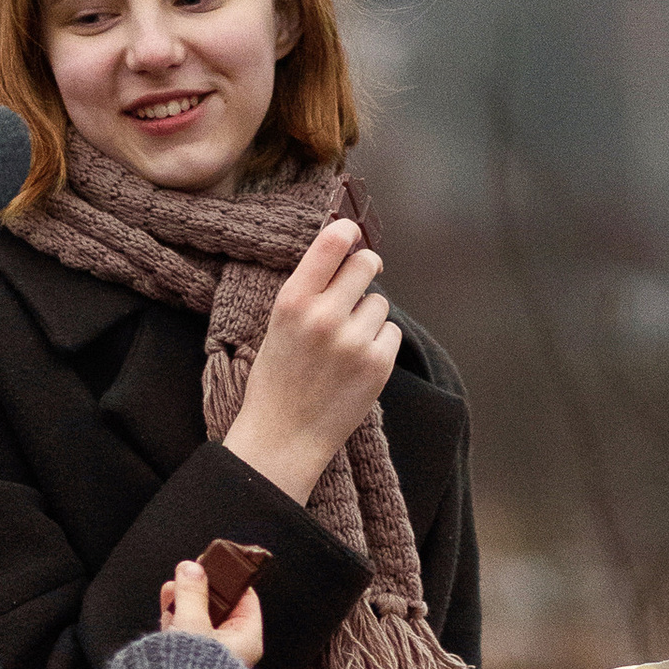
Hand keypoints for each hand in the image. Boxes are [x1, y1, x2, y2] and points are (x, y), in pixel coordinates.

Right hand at [160, 553, 265, 668]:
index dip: (230, 580)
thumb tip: (192, 569)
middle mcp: (233, 651)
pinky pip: (188, 636)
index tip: (214, 565)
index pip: (246, 600)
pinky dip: (179, 620)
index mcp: (246, 640)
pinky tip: (168, 605)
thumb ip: (191, 593)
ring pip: (202, 621)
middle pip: (221, 610)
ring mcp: (212, 659)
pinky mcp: (193, 666)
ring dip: (187, 603)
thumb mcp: (192, 623)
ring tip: (174, 585)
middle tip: (190, 572)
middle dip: (202, 590)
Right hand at [221, 218, 402, 505]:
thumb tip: (349, 248)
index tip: (352, 233)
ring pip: (380, 302)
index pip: (332, 242)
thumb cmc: (277, 378)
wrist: (283, 437)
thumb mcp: (278, 324)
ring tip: (343, 343)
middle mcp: (324, 316)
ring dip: (368, 316)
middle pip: (366, 263)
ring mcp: (354, 342)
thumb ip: (310, 289)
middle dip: (365, 269)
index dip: (348, 231)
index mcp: (292, 302)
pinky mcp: (378, 365)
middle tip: (357, 284)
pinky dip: (378, 343)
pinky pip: (391, 332)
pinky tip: (355, 363)